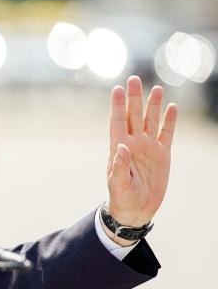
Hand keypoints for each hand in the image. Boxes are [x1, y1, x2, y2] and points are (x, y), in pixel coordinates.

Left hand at [106, 75, 177, 241]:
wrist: (136, 209)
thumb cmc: (122, 197)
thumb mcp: (118, 183)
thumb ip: (119, 165)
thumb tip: (121, 146)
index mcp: (119, 148)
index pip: (117, 122)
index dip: (116, 106)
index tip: (116, 89)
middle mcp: (133, 143)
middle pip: (134, 116)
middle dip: (134, 98)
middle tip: (134, 79)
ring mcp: (148, 147)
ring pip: (151, 121)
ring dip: (153, 105)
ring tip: (156, 88)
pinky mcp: (162, 154)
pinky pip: (167, 134)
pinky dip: (170, 121)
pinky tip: (172, 107)